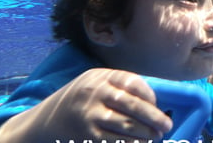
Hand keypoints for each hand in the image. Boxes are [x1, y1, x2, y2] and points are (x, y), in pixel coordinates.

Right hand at [0, 68, 171, 142]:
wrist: (46, 121)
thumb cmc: (83, 100)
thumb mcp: (98, 84)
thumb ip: (122, 88)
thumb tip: (155, 103)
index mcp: (101, 76)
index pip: (133, 83)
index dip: (150, 97)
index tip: (158, 106)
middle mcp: (95, 92)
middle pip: (132, 105)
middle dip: (153, 117)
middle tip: (166, 126)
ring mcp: (90, 114)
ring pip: (126, 126)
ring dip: (144, 134)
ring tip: (154, 137)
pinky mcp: (86, 134)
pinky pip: (114, 140)